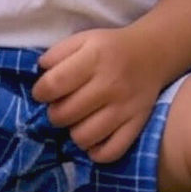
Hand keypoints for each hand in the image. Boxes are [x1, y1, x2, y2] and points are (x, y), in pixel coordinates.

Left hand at [31, 26, 164, 162]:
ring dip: (73, 132)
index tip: (41, 93)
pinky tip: (92, 138)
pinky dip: (96, 151)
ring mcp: (124, 108)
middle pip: (66, 113)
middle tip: (58, 107)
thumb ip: (57, 53)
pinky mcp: (137, 125)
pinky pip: (111, 152)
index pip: (55, 83)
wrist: (151, 54)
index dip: (40, 92)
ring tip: (76, 121)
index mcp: (93, 58)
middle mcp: (109, 84)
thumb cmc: (109, 47)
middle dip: (54, 114)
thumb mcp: (82, 39)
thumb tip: (39, 71)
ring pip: (85, 137)